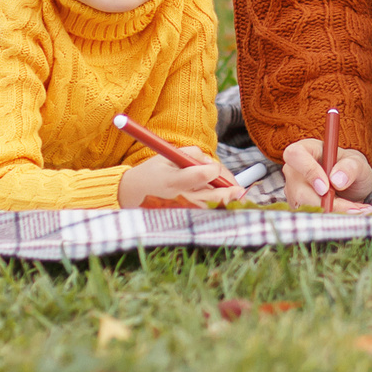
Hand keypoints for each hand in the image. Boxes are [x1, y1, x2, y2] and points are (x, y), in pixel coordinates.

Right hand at [117, 145, 242, 207]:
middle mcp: (180, 198)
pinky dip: (215, 207)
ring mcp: (183, 210)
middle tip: (239, 190)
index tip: (215, 167)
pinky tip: (223, 201)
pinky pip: (205, 213)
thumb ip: (191, 153)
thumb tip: (211, 161)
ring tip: (234, 194)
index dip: (214, 170)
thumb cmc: (152, 172)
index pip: (202, 175)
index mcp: (174, 180)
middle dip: (229, 192)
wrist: (132, 194)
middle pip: (213, 197)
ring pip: (211, 208)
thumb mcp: (167, 155)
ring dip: (225, 201)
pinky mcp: (184, 218)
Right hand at [281, 137, 371, 210]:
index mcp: (306, 149)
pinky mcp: (297, 207)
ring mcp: (293, 190)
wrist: (352, 187)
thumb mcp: (358, 164)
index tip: (326, 188)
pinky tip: (347, 214)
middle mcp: (294, 170)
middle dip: (326, 204)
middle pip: (299, 191)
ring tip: (355, 210)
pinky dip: (331, 218)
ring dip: (333, 212)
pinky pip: (311, 217)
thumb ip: (350, 167)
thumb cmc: (352, 169)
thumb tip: (336, 180)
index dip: (308, 171)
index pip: (295, 155)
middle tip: (353, 208)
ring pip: (306, 208)